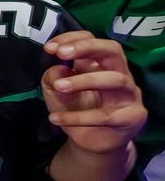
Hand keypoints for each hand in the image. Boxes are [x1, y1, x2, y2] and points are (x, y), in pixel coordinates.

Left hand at [42, 31, 146, 154]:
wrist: (90, 142)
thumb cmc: (75, 109)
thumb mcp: (55, 90)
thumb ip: (52, 75)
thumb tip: (59, 68)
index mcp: (100, 64)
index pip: (92, 40)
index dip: (72, 39)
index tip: (49, 48)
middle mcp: (119, 74)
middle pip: (113, 50)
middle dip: (87, 48)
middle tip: (61, 54)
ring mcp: (128, 95)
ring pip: (115, 79)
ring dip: (84, 80)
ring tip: (58, 86)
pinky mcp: (131, 117)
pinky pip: (106, 116)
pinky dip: (78, 118)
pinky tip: (56, 118)